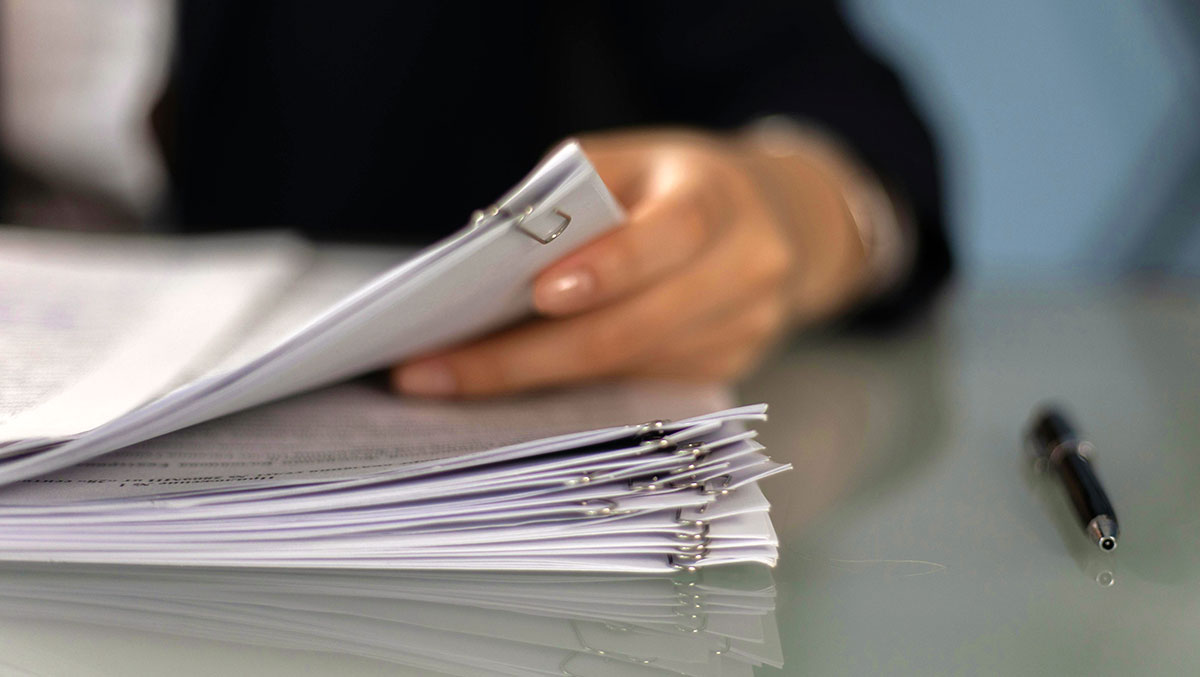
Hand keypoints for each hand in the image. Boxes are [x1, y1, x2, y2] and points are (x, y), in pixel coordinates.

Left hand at [392, 129, 867, 396]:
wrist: (781, 221)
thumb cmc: (676, 184)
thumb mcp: (630, 162)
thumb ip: (568, 199)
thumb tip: (484, 260)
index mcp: (718, 198)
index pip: (669, 236)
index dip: (606, 269)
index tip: (533, 294)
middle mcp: (746, 269)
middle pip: (633, 329)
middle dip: (525, 358)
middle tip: (435, 372)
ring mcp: (743, 330)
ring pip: (625, 370)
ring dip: (531, 380)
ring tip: (447, 380)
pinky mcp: (726, 369)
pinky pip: (635, 387)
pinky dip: (568, 387)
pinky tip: (509, 382)